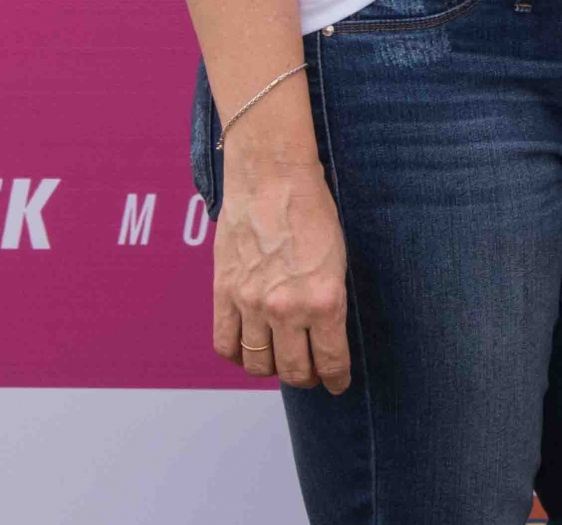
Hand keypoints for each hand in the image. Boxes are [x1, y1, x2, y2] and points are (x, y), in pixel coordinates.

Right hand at [213, 133, 352, 393]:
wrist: (272, 177)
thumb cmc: (313, 211)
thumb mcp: (338, 259)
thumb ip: (329, 301)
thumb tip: (324, 334)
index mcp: (325, 300)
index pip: (331, 361)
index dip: (336, 379)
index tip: (337, 384)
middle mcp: (288, 309)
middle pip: (294, 370)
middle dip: (307, 378)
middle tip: (311, 374)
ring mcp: (252, 304)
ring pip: (258, 364)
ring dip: (272, 369)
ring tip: (281, 361)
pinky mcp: (224, 294)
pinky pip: (225, 344)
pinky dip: (237, 356)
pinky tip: (248, 350)